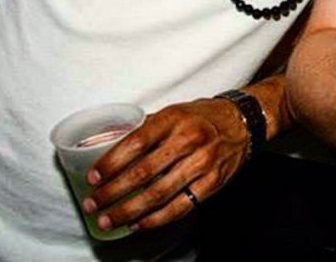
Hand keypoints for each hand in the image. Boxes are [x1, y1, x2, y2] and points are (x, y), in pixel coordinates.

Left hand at [82, 97, 246, 232]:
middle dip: (112, 192)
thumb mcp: (173, 112)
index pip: (135, 143)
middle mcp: (188, 140)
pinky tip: (139, 223)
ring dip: (129, 211)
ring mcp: (202, 162)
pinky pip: (180, 206)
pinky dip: (156, 219)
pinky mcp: (212, 182)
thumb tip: (110, 144)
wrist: (242, 121)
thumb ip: (145, 128)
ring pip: (159, 194)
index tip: (93, 178)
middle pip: (143, 172)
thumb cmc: (202, 116)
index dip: (110, 163)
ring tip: (110, 220)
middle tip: (93, 204)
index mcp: (173, 118)